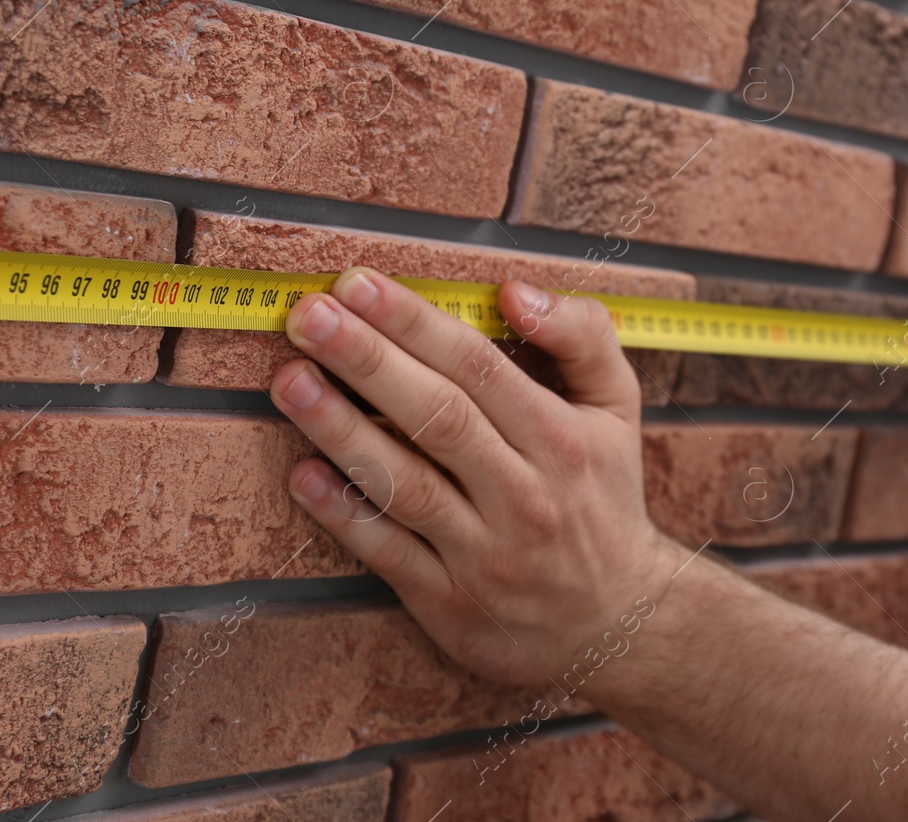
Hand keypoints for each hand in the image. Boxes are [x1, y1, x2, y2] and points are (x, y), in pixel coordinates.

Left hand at [267, 267, 687, 686]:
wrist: (617, 623)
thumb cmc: (602, 496)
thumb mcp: (617, 409)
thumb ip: (582, 336)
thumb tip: (514, 291)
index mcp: (561, 439)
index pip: (479, 367)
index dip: (415, 323)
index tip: (358, 284)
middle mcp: (524, 495)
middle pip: (437, 417)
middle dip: (368, 360)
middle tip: (308, 315)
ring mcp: (485, 555)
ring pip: (405, 484)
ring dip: (341, 430)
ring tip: (290, 381)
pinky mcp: (451, 604)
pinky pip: (388, 554)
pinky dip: (343, 515)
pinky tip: (302, 474)